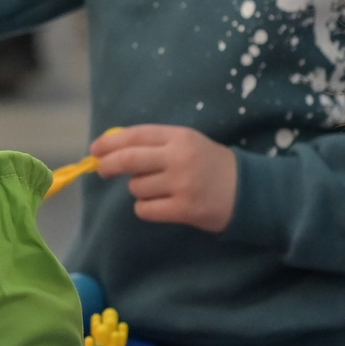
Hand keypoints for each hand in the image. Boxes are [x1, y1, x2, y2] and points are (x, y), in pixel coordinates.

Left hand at [92, 125, 237, 232]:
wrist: (249, 191)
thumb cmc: (211, 165)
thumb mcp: (188, 143)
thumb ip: (155, 143)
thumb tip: (112, 148)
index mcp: (179, 137)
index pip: (135, 135)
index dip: (110, 142)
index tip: (95, 149)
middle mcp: (179, 158)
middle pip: (128, 160)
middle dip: (109, 165)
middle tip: (102, 170)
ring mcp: (181, 184)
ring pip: (137, 188)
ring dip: (140, 190)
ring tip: (160, 190)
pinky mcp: (183, 209)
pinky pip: (145, 210)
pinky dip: (146, 209)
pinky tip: (161, 206)